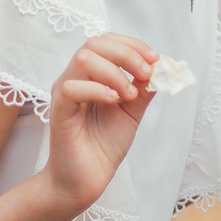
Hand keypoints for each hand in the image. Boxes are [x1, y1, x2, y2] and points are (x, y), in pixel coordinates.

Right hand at [44, 35, 156, 213]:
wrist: (87, 179)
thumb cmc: (105, 144)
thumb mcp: (132, 111)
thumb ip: (143, 88)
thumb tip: (162, 68)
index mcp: (90, 76)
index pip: (106, 42)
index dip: (133, 45)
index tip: (155, 60)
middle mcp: (74, 79)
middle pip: (94, 44)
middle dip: (127, 53)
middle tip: (145, 74)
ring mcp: (64, 94)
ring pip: (83, 59)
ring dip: (114, 72)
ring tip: (129, 95)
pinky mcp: (59, 113)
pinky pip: (72, 88)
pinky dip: (97, 90)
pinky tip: (114, 102)